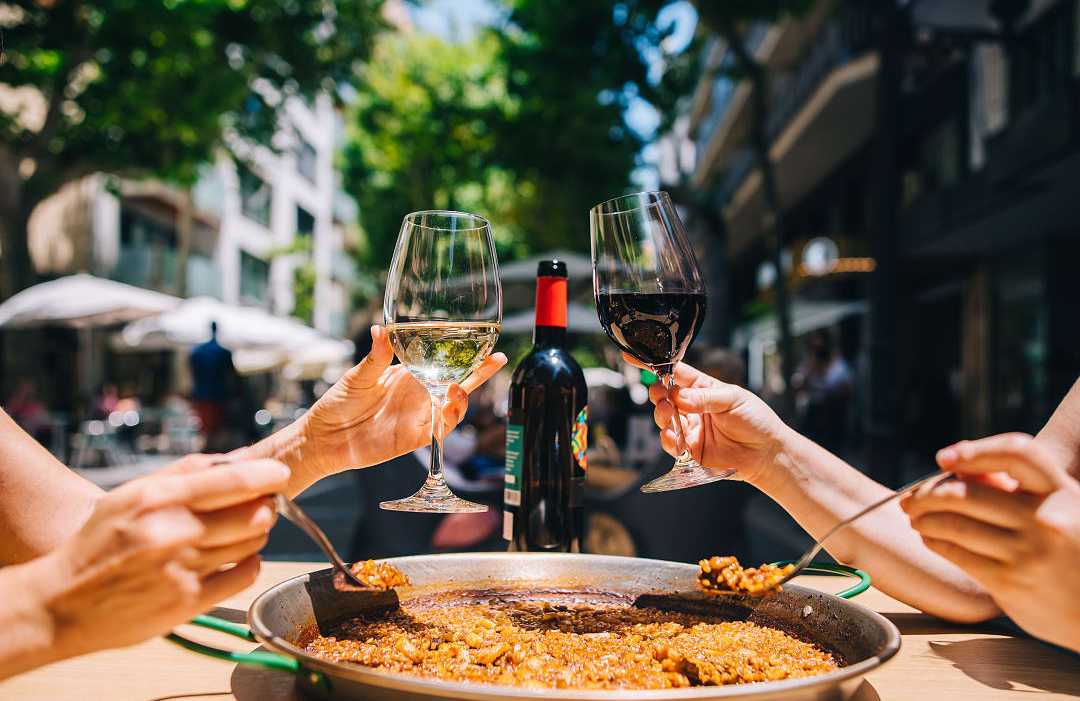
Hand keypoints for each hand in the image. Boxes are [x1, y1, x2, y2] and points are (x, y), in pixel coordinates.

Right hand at [8, 455, 287, 669]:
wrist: (60, 603)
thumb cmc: (100, 542)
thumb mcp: (133, 493)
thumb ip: (188, 472)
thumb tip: (241, 457)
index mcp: (158, 498)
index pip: (236, 480)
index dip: (269, 476)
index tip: (279, 475)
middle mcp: (173, 532)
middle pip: (256, 513)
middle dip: (265, 506)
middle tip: (258, 505)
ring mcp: (182, 569)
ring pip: (254, 543)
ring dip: (254, 534)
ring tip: (235, 532)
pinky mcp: (188, 602)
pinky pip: (245, 575)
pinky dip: (248, 563)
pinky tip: (232, 559)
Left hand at [273, 325, 505, 490]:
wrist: (324, 437)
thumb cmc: (338, 403)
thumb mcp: (358, 376)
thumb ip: (375, 357)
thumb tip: (380, 329)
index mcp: (408, 375)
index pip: (442, 363)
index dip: (465, 356)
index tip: (484, 343)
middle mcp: (419, 395)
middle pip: (458, 384)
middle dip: (480, 373)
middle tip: (496, 359)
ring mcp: (418, 417)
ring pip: (453, 408)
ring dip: (462, 399)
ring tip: (459, 388)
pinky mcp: (413, 439)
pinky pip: (439, 432)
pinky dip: (447, 421)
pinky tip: (448, 409)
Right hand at [626, 354, 789, 484]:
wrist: (766, 454)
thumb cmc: (755, 421)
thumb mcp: (733, 399)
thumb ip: (704, 398)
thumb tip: (679, 396)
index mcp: (703, 388)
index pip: (675, 372)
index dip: (655, 365)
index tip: (634, 357)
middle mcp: (692, 407)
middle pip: (664, 396)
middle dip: (658, 394)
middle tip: (662, 395)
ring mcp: (690, 428)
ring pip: (663, 419)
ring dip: (662, 415)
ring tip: (670, 415)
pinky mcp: (690, 450)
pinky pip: (671, 443)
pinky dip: (668, 439)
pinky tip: (675, 437)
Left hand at [902, 433, 1079, 650]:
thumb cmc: (1070, 551)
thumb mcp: (1061, 510)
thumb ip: (1017, 490)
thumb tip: (955, 466)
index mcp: (1063, 492)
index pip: (1018, 453)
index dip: (976, 451)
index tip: (944, 458)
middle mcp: (1047, 519)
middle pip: (967, 493)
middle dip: (927, 493)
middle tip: (911, 498)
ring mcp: (1028, 552)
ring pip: (954, 524)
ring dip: (924, 518)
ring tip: (915, 517)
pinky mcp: (1010, 582)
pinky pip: (957, 553)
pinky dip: (934, 541)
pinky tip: (929, 537)